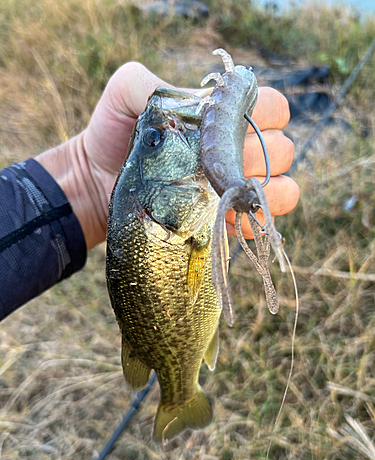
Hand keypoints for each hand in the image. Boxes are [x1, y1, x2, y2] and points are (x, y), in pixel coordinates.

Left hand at [36, 63, 298, 248]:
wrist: (98, 182)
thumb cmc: (113, 134)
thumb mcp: (125, 95)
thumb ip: (152, 81)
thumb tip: (192, 102)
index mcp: (224, 115)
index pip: (272, 106)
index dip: (264, 112)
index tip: (232, 123)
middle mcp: (237, 148)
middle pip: (282, 147)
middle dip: (257, 153)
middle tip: (218, 162)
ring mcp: (234, 183)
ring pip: (281, 182)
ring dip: (263, 187)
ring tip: (228, 189)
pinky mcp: (225, 214)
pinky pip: (262, 216)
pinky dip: (255, 216)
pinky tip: (228, 214)